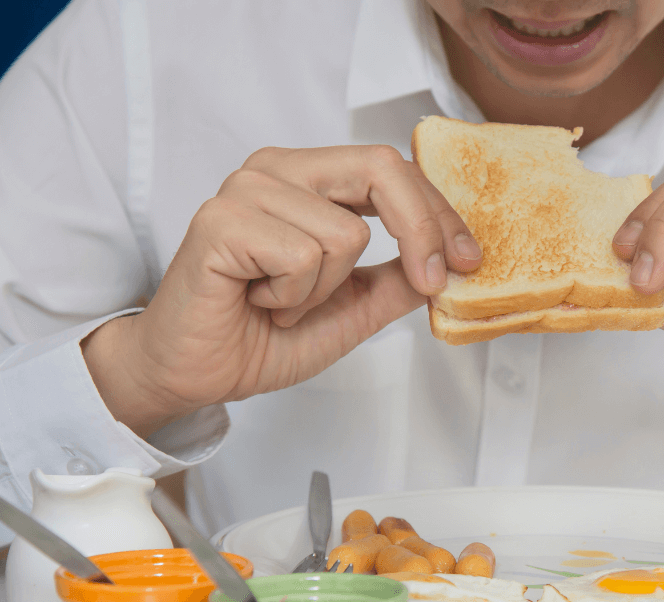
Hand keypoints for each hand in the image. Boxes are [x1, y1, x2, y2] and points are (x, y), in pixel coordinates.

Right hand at [83, 146, 481, 434]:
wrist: (195, 372)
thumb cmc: (262, 335)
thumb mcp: (355, 309)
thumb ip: (399, 281)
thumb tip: (452, 264)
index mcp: (311, 178)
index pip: (394, 170)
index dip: (441, 214)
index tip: (468, 261)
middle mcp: (279, 170)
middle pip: (382, 168)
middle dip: (421, 230)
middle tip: (430, 281)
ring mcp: (247, 189)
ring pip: (346, 232)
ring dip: (325, 290)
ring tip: (282, 302)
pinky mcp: (221, 220)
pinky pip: (302, 256)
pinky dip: (292, 298)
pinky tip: (258, 301)